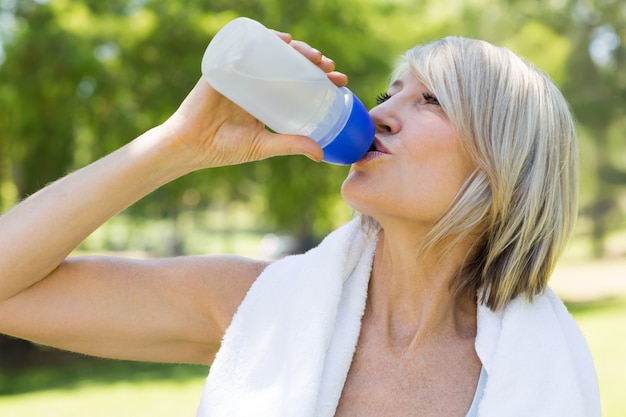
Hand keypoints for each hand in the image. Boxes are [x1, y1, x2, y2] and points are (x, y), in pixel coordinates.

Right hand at [160, 32, 347, 169]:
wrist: (190, 146)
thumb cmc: (223, 148)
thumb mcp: (263, 146)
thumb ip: (290, 146)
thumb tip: (320, 154)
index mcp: (267, 99)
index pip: (299, 84)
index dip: (320, 80)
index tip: (339, 81)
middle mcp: (256, 83)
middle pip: (289, 64)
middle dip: (312, 61)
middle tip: (328, 66)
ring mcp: (241, 73)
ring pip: (273, 53)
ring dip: (295, 49)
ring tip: (312, 55)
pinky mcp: (225, 67)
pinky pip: (245, 47)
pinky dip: (265, 39)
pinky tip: (283, 40)